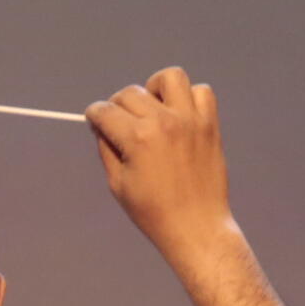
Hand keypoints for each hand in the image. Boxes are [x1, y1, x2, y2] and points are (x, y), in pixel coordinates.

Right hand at [84, 66, 234, 261]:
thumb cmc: (153, 212)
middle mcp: (163, 121)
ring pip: (169, 78)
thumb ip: (107, 149)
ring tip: (153, 108)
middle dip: (118, 106)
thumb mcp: (118, 184)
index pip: (105, 111)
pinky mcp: (210, 125)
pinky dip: (189, 97)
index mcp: (137, 138)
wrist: (196, 227)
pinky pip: (202, 92)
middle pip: (130, 93)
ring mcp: (190, 120)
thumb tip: (102, 126)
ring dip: (155, 88)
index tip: (96, 121)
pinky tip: (180, 115)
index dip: (95, 115)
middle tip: (121, 124)